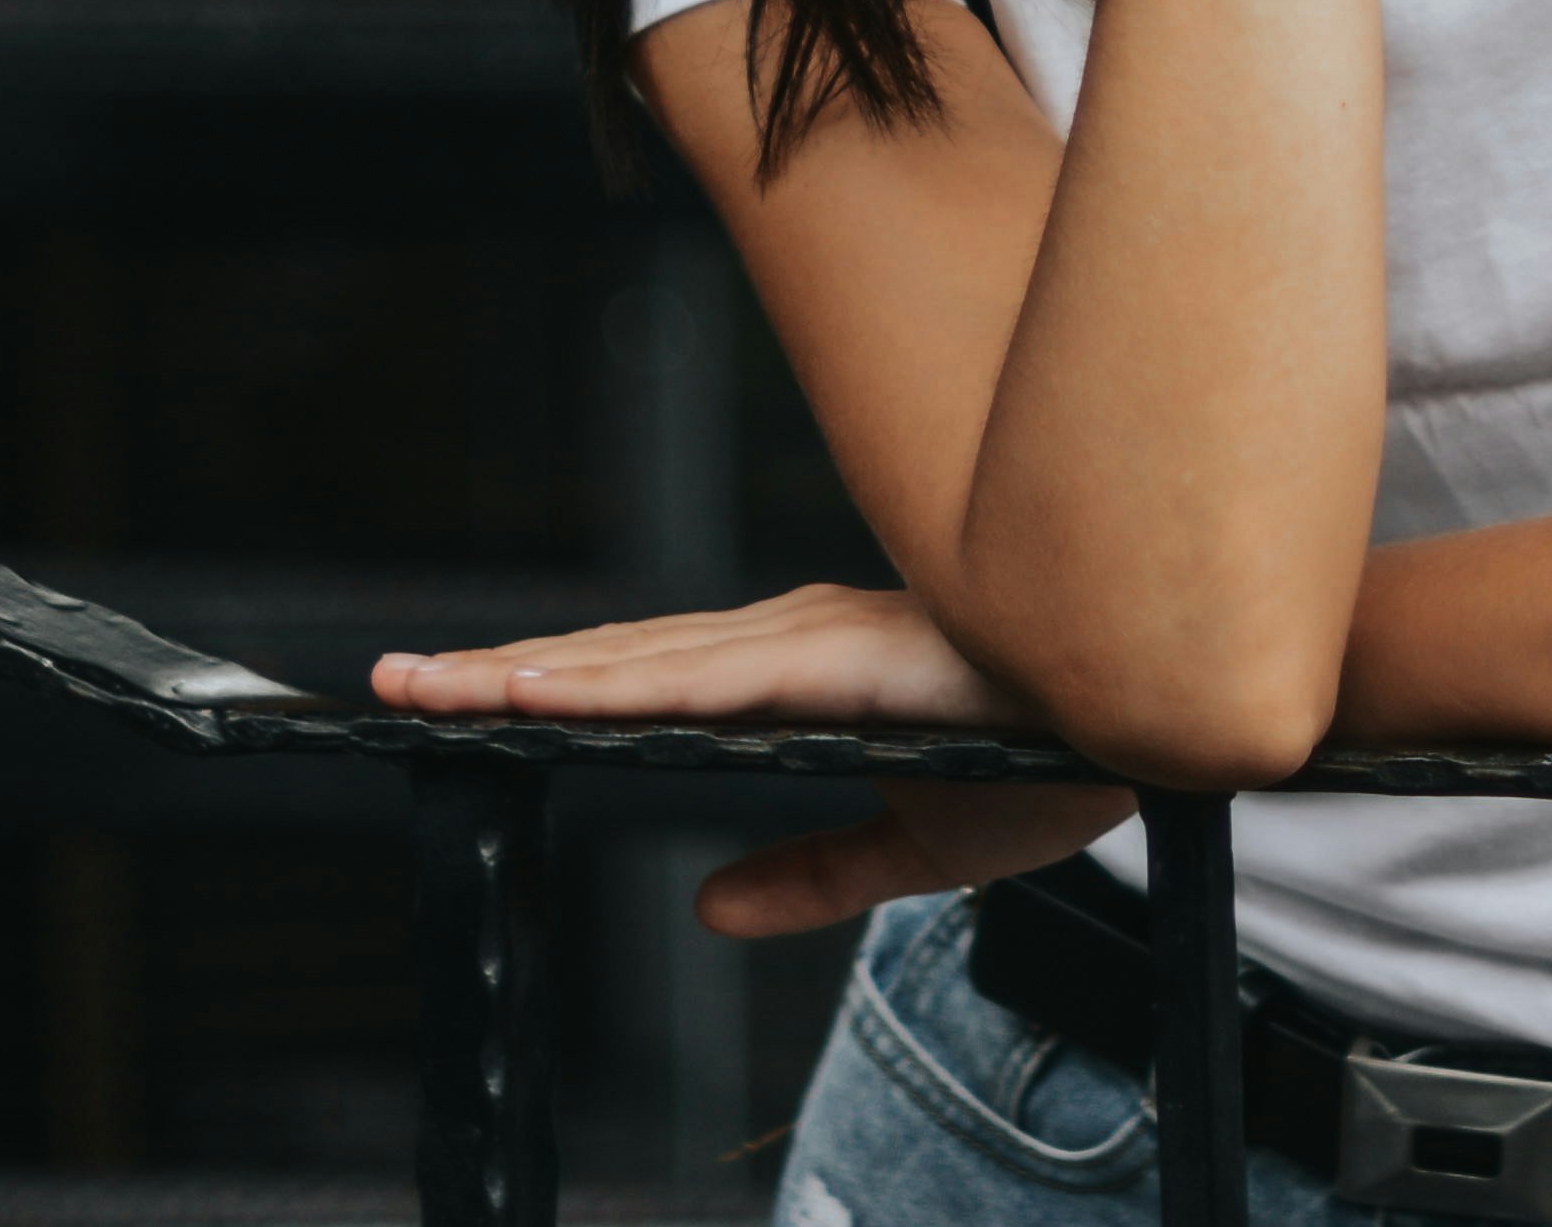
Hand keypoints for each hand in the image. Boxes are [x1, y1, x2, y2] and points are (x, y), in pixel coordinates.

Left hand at [369, 582, 1136, 936]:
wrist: (1164, 707)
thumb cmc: (1055, 747)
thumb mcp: (919, 846)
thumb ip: (811, 874)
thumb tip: (707, 912)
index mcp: (801, 673)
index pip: (643, 683)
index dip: (540, 688)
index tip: (442, 695)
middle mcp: (793, 639)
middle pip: (617, 662)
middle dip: (496, 674)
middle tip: (388, 685)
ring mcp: (815, 641)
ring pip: (642, 660)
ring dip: (530, 672)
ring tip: (433, 687)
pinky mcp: (847, 660)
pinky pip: (711, 678)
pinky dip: (620, 681)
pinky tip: (549, 690)